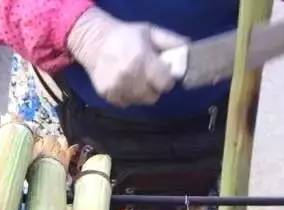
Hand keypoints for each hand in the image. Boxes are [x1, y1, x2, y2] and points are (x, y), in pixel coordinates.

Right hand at [67, 7, 187, 107]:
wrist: (94, 41)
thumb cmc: (126, 36)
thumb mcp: (151, 32)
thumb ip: (171, 42)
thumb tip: (189, 51)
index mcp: (142, 60)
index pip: (165, 84)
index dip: (166, 79)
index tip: (162, 73)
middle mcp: (130, 76)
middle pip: (154, 96)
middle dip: (154, 87)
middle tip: (147, 75)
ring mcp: (117, 88)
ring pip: (140, 101)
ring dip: (141, 93)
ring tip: (135, 78)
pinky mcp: (108, 95)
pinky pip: (126, 103)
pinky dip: (128, 96)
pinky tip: (124, 82)